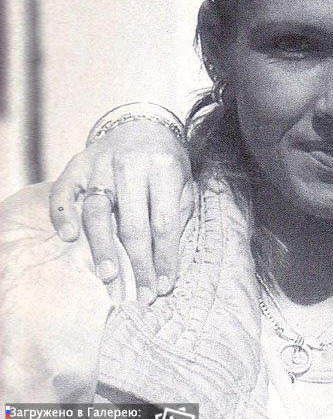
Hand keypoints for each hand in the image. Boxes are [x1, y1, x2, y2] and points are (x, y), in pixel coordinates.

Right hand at [49, 121, 193, 302]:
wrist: (142, 123)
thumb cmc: (166, 161)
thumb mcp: (185, 179)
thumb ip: (178, 211)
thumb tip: (167, 256)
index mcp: (163, 167)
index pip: (163, 222)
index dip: (164, 257)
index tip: (164, 286)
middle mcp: (130, 165)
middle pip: (131, 223)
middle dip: (137, 264)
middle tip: (139, 295)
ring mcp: (99, 164)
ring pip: (96, 211)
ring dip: (101, 247)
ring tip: (108, 276)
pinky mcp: (76, 164)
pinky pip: (63, 191)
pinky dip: (62, 214)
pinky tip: (67, 237)